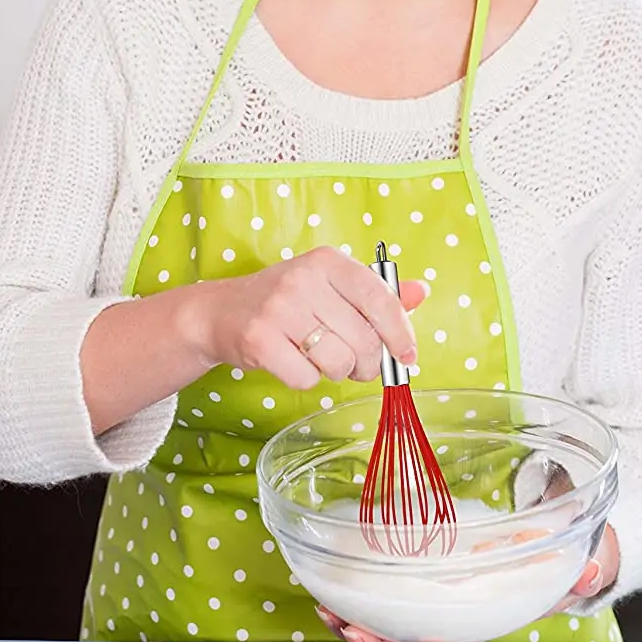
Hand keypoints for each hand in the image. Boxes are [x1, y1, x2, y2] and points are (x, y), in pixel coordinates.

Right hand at [188, 246, 428, 390]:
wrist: (220, 312)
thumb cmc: (285, 301)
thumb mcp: (330, 286)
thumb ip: (376, 292)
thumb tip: (421, 291)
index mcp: (327, 261)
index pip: (379, 298)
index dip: (400, 332)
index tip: (407, 355)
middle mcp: (303, 279)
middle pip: (363, 340)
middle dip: (367, 363)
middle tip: (356, 364)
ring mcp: (278, 309)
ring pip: (338, 363)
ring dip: (337, 372)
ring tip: (320, 359)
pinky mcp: (259, 340)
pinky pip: (306, 379)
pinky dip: (306, 380)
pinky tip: (292, 361)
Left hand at [316, 525, 620, 641]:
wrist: (529, 538)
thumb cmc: (544, 558)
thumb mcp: (566, 562)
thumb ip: (580, 569)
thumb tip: (591, 570)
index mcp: (483, 617)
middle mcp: (447, 615)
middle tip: (356, 634)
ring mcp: (421, 598)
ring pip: (382, 624)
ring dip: (353, 624)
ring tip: (329, 613)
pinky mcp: (402, 575)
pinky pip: (371, 593)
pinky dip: (347, 594)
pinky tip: (325, 588)